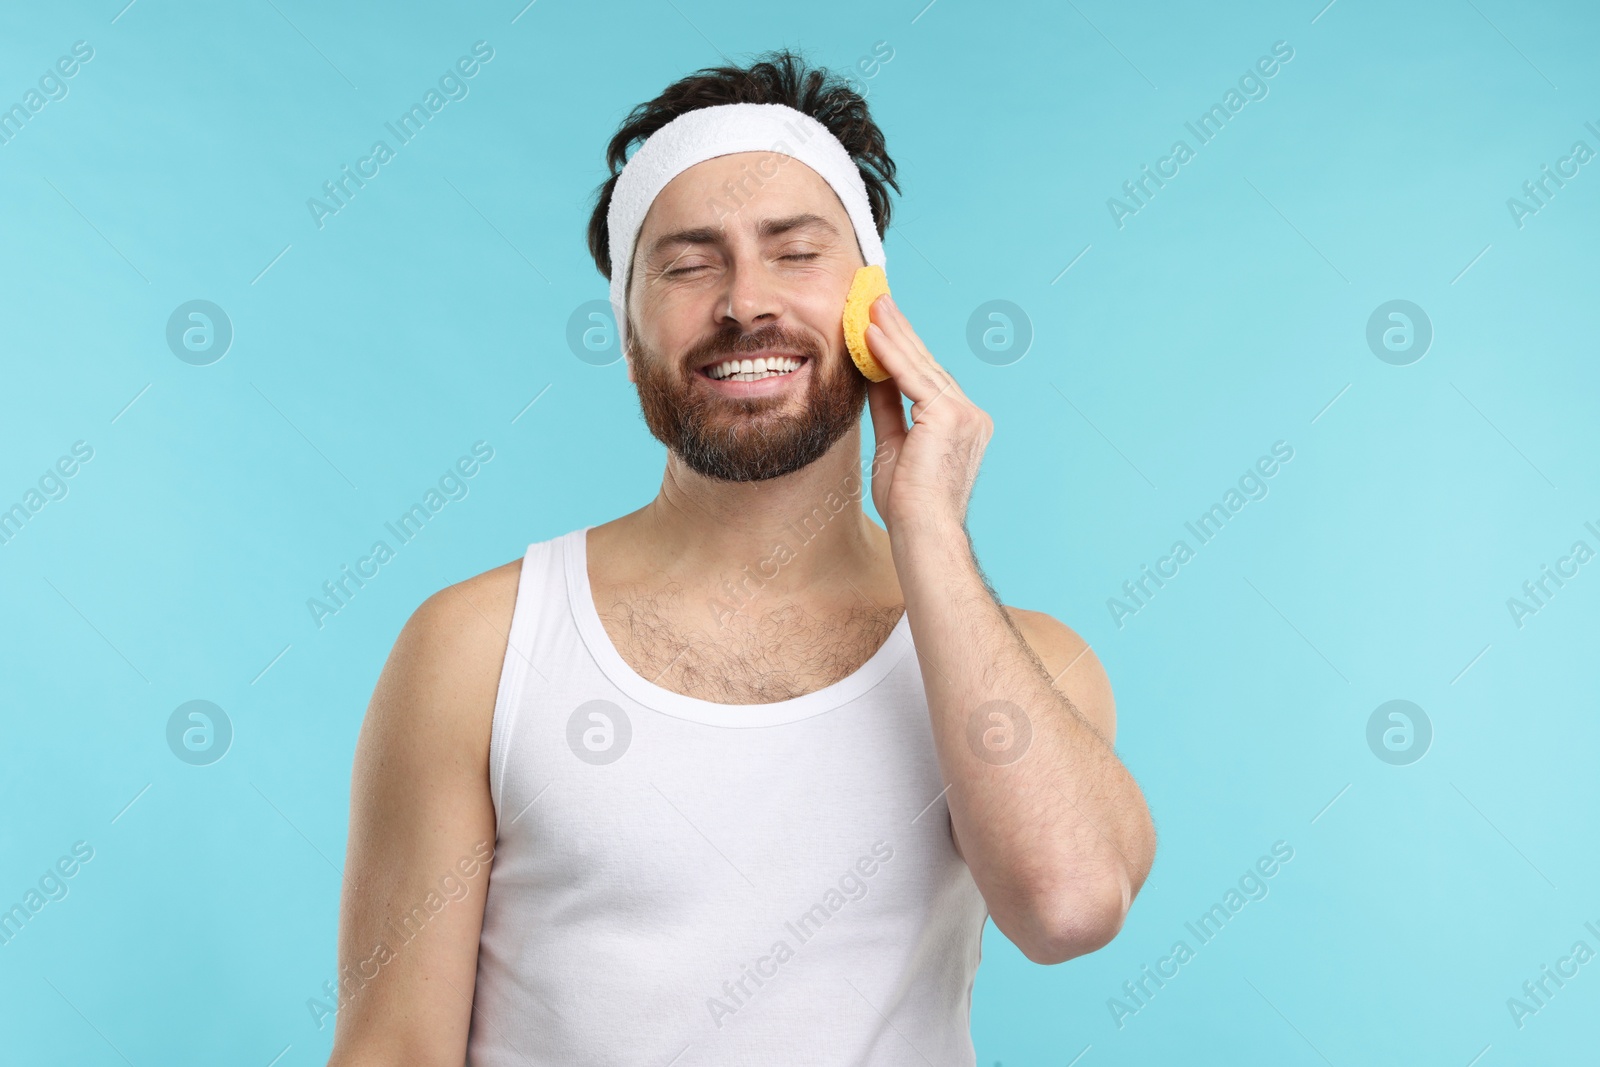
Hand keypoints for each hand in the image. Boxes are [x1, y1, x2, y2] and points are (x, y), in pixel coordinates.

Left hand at [863, 292, 993, 535]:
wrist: (922, 531)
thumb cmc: (908, 503)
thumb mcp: (893, 444)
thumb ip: (887, 408)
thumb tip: (872, 376)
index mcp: (962, 424)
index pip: (927, 377)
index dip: (903, 349)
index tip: (882, 323)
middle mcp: (970, 414)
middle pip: (926, 365)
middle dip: (899, 331)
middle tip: (876, 299)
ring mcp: (964, 413)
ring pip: (920, 366)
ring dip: (893, 333)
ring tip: (871, 305)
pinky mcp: (950, 416)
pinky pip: (913, 378)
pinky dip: (890, 354)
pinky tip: (872, 333)